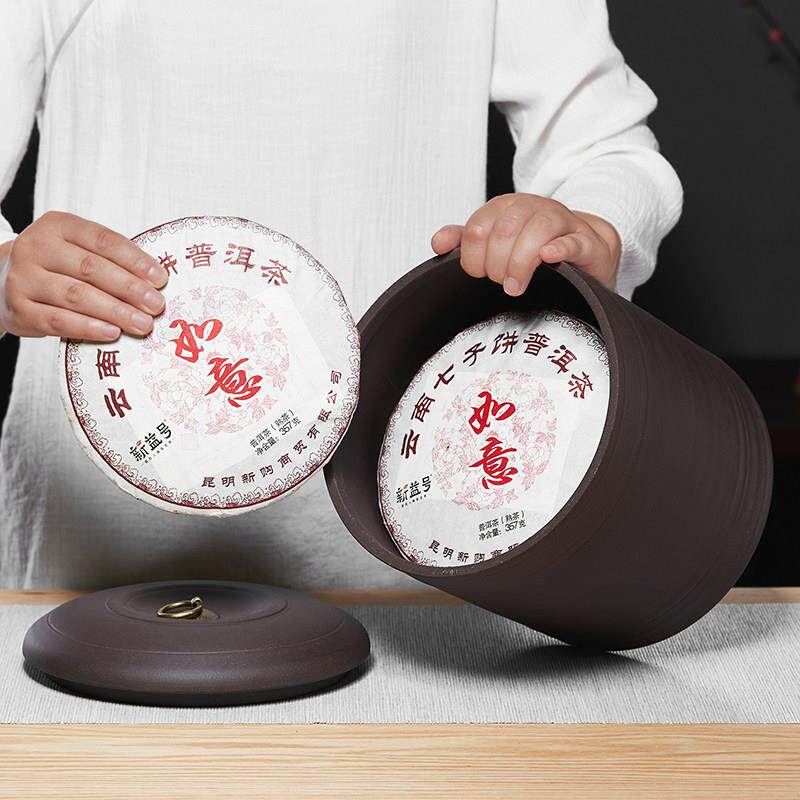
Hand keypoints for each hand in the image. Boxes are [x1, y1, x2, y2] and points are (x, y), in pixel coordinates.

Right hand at [0, 211, 168, 340]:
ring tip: (142, 323)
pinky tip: (112, 333)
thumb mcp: (78, 249)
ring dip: (115, 311)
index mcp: (58, 226)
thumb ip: (110, 260)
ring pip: (76, 295)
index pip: (103, 240)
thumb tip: (155, 284)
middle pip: (91, 268)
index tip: (160, 279)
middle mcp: (37, 247)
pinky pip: (58, 320)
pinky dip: (88, 327)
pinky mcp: (19, 309)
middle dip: (130, 289)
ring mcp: (24, 278)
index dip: (135, 260)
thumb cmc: (57, 266)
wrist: (3, 279)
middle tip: (156, 305)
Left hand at [431, 193, 620, 295]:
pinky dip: (560, 248)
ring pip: (537, 231)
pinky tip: (548, 257)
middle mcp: (532, 207)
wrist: (583, 250)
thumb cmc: (534, 249)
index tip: (480, 275)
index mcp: (505, 208)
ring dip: (521, 262)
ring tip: (515, 286)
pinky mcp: (585, 240)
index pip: (477, 229)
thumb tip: (438, 242)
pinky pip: (572, 240)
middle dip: (496, 264)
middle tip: (500, 284)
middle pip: (504, 231)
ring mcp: (561, 220)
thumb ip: (466, 241)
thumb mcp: (496, 242)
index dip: (473, 258)